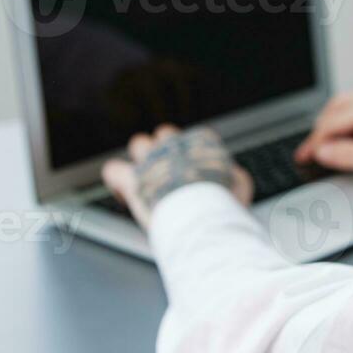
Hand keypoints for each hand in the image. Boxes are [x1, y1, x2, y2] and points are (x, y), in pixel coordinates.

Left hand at [101, 125, 253, 229]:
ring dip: (141, 158)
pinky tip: (122, 191)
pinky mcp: (131, 179)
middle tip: (170, 170)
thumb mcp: (240, 188)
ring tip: (146, 178)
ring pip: (139, 143)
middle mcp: (174, 145)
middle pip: (165, 133)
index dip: (196, 151)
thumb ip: (236, 178)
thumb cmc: (221, 205)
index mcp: (200, 144)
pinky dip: (116, 179)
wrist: (200, 219)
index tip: (197, 166)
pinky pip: (113, 169)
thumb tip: (236, 174)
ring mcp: (150, 160)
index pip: (198, 135)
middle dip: (166, 148)